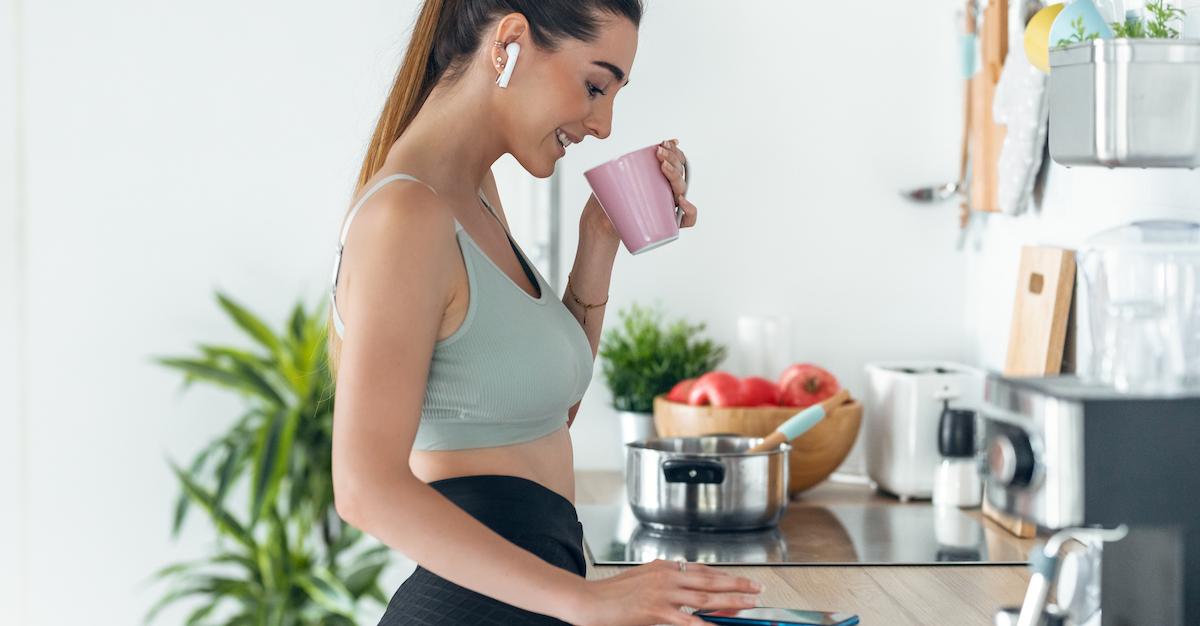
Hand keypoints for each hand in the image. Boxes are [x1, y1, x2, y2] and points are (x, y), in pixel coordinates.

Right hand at [563, 559, 761, 625]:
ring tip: (748, 604)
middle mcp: (667, 576)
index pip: (702, 570)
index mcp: (664, 567)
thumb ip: (665, 579)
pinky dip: (706, 623)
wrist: (590, 601)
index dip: (724, 576)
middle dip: (736, 584)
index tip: (742, 580)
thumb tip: (684, 581)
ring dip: (730, 600)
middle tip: (756, 588)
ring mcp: (663, 593)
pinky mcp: (656, 611)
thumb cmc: (612, 593)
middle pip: (710, 580)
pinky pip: (688, 619)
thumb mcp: (643, 578)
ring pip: (705, 596)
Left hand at [578, 138, 698, 244]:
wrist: (603, 225)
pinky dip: (690, 211)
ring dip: (676, 175)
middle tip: (659, 152)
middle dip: (672, 158)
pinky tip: (682, 202)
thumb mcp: (609, 180)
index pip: (675, 162)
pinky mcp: (669, 223)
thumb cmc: (608, 200)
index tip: (662, 143)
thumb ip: (613, 168)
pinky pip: (686, 219)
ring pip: (681, 190)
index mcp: (659, 179)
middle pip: (679, 173)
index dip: (674, 151)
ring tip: (664, 167)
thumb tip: (612, 158)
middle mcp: (667, 191)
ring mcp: (669, 207)